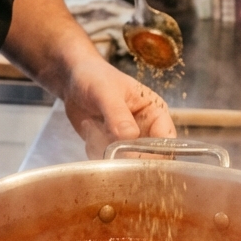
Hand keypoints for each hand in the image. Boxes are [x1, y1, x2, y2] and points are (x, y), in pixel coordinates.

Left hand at [60, 53, 176, 159]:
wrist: (74, 81)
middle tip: (105, 141)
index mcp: (155, 113)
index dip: (155, 153)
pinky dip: (95, 150)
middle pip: (148, 158)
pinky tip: (89, 130)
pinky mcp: (112, 149)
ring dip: (105, 149)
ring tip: (92, 125)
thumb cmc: (95, 78)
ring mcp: (129, 142)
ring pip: (124, 162)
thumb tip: (129, 135)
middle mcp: (146, 130)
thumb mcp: (106, 91)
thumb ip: (117, 113)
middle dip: (125, 155)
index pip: (166, 140)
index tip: (132, 155)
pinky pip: (108, 162)